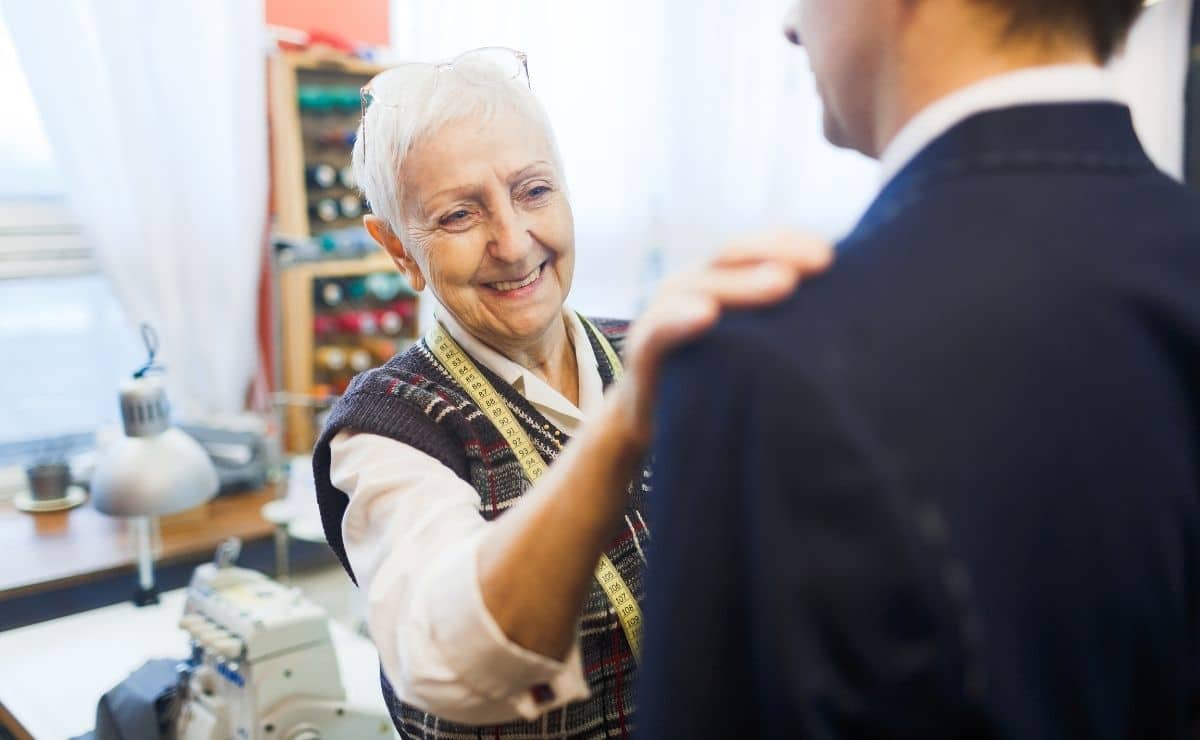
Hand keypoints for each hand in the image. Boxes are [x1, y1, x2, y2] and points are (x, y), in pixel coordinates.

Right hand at [613, 230, 833, 447]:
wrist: (664, 429)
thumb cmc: (725, 384)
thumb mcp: (761, 348)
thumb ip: (791, 323)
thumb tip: (860, 314)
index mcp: (723, 281)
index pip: (756, 247)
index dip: (789, 243)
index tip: (829, 258)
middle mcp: (691, 289)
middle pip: (729, 257)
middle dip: (771, 255)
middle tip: (815, 267)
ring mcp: (663, 318)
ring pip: (694, 286)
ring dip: (738, 283)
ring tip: (780, 284)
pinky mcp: (642, 355)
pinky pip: (657, 331)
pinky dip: (679, 319)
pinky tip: (706, 314)